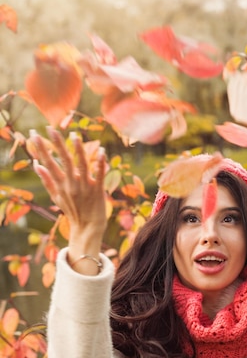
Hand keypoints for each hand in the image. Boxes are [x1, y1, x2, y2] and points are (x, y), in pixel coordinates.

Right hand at [33, 128, 107, 266]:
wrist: (88, 229)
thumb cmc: (73, 211)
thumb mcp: (57, 197)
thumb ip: (47, 181)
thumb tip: (36, 164)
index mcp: (60, 184)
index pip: (48, 163)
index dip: (41, 148)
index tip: (34, 134)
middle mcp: (71, 184)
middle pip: (63, 160)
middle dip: (56, 144)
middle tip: (49, 128)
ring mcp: (85, 187)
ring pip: (81, 165)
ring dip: (78, 150)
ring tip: (74, 135)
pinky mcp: (98, 190)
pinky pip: (99, 174)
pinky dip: (100, 163)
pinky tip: (101, 151)